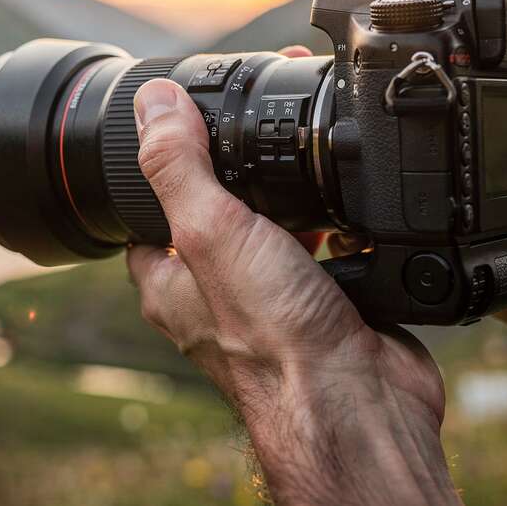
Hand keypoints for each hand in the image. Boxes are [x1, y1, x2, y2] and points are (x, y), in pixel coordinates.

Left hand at [126, 75, 458, 505]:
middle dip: (245, 174)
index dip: (163, 165)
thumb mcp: (211, 232)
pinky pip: (333, 252)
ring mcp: (275, 302)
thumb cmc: (274, 341)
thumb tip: (152, 102)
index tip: (186, 122)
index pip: (148, 212)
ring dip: (298, 200)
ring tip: (311, 167)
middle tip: (263, 133)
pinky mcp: (329, 307)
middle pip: (221, 213)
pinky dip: (346, 228)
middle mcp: (218, 295)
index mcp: (171, 282)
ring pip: (279, 231)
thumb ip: (179, 165)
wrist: (358, 403)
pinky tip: (355, 214)